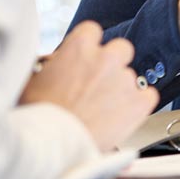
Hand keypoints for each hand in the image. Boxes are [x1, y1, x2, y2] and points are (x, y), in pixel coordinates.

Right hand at [19, 21, 158, 150]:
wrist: (50, 147)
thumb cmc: (37, 118)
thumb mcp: (30, 81)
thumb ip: (47, 66)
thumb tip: (51, 63)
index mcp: (80, 46)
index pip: (92, 31)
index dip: (88, 47)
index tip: (84, 59)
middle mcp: (107, 58)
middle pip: (120, 49)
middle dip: (112, 63)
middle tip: (98, 83)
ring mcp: (125, 79)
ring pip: (130, 76)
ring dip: (120, 89)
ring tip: (101, 110)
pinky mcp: (140, 102)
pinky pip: (148, 96)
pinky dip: (138, 105)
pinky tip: (122, 115)